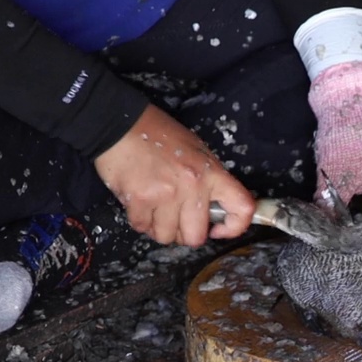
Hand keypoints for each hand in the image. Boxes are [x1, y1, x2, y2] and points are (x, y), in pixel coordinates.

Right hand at [93, 104, 254, 245]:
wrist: (119, 124)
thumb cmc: (159, 136)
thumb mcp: (197, 151)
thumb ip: (209, 181)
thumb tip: (214, 211)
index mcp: (211, 173)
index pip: (242, 208)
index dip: (235, 227)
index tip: (219, 229)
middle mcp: (192, 186)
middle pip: (196, 237)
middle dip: (185, 233)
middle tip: (177, 219)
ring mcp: (165, 194)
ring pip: (167, 236)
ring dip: (160, 228)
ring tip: (155, 209)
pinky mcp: (139, 200)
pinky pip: (143, 227)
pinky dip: (141, 221)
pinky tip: (140, 203)